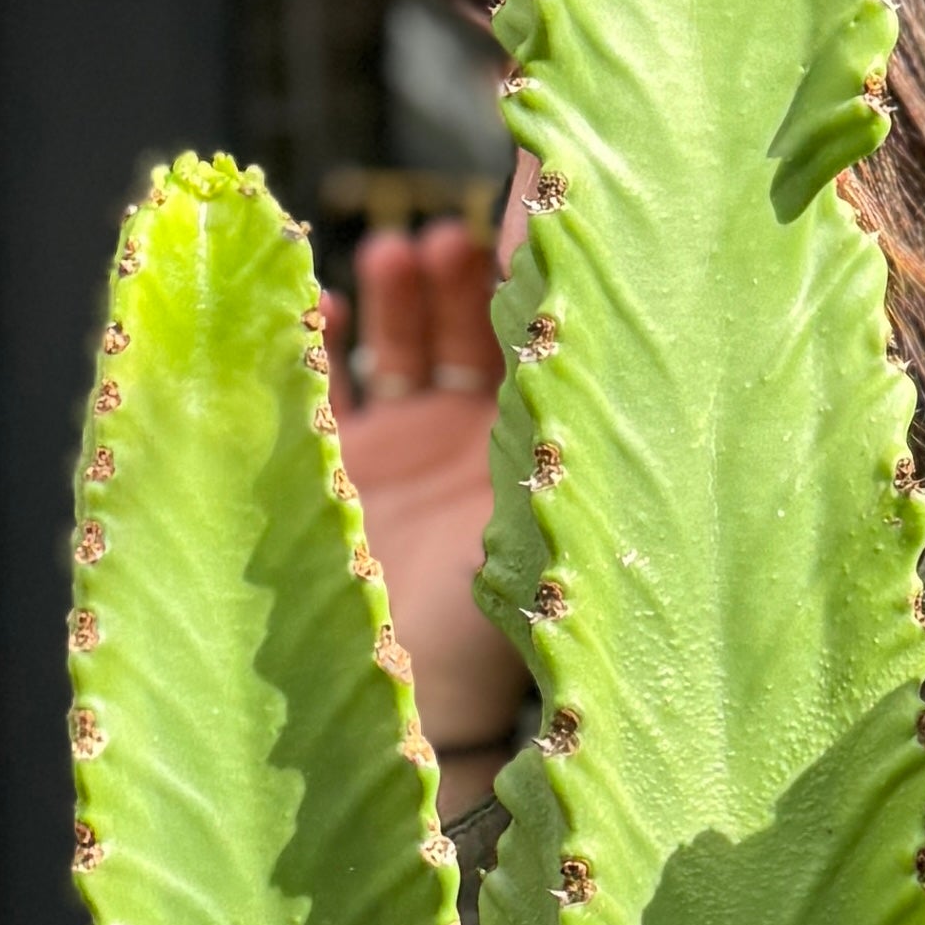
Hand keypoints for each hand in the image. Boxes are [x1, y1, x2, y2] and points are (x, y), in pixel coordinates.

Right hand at [337, 199, 523, 815]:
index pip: (550, 325)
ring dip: (399, 291)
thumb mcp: (551, 479)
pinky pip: (322, 383)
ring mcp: (408, 455)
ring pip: (402, 339)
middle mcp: (483, 444)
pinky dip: (322, 337)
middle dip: (460, 272)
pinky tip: (329, 307)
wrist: (420, 712)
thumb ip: (562, 377)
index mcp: (551, 441)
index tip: (525, 211)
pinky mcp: (337, 471)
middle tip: (452, 242)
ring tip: (401, 257)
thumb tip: (602, 287)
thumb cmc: (510, 612)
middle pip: (472, 320)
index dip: (533, 264)